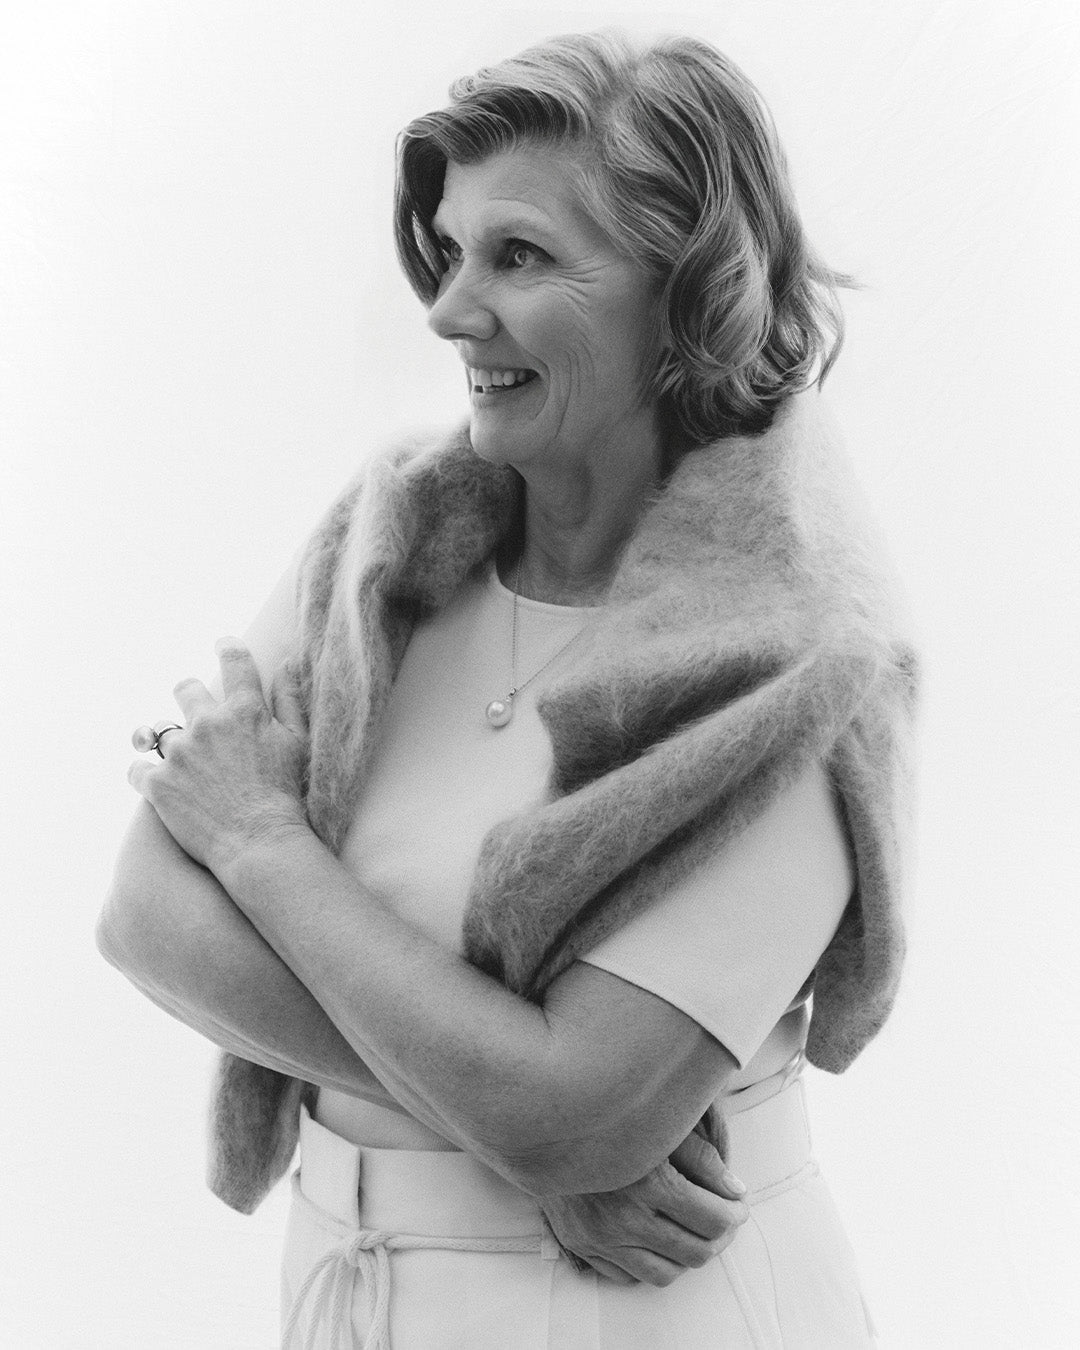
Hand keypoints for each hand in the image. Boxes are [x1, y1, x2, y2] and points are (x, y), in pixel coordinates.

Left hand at [128, 641, 309, 878]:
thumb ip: (290, 700)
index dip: (228, 648)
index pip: (235, 662)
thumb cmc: (285, 795)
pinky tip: (160, 787)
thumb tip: (286, 663)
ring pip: (158, 731)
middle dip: (189, 696)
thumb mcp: (297, 744)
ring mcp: (179, 753)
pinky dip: (145, 776)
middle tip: (196, 717)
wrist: (258, 844)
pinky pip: (136, 768)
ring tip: (182, 764)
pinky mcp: (157, 784)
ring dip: (170, 743)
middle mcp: (207, 724)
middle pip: (185, 688)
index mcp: (245, 711)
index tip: (222, 646)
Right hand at [540, 1133, 748, 1285]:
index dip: (735, 1215)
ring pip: (666, 1273)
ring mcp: (601, 1238)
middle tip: (721, 1219)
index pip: (715, 1221)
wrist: (538, 1125)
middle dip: (718, 1238)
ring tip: (691, 1231)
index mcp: (650, 1183)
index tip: (737, 1206)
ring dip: (686, 1256)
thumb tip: (736, 1191)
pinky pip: (629, 1277)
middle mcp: (624, 1218)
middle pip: (695, 1252)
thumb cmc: (606, 1119)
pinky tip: (655, 1238)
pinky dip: (649, 1263)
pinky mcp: (582, 1247)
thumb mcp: (659, 1124)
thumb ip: (702, 1157)